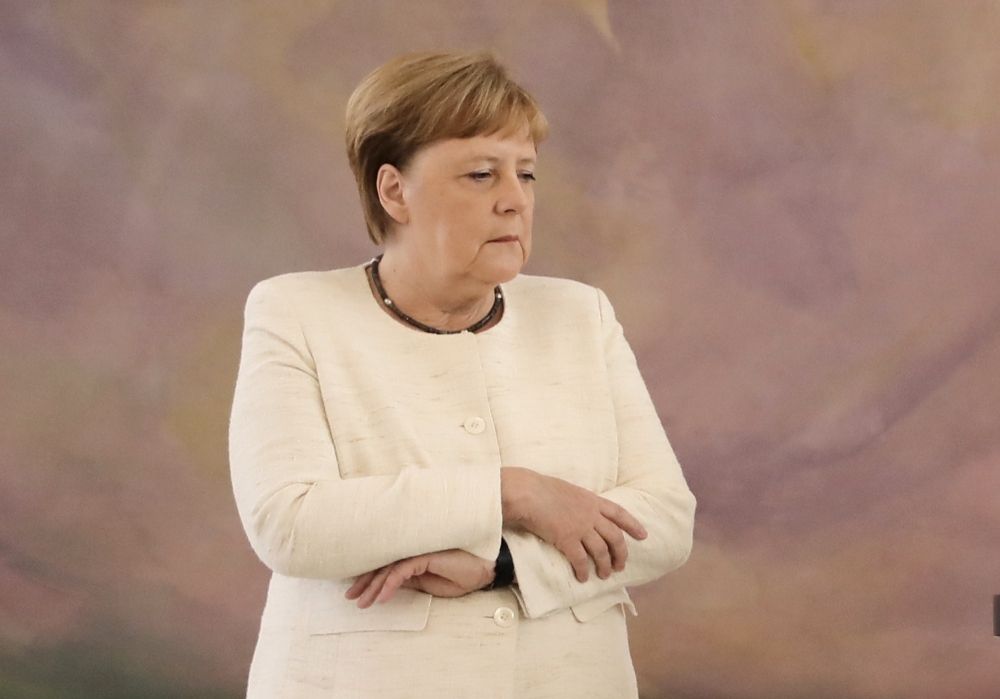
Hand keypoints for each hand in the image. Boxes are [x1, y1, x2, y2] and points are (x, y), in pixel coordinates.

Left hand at [345, 549, 494, 608]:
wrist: (484, 569)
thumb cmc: (460, 575)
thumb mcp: (430, 585)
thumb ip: (410, 582)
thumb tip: (388, 586)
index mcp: (413, 557)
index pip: (385, 566)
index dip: (369, 579)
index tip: (356, 594)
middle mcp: (412, 550)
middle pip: (381, 565)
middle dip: (364, 582)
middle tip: (350, 597)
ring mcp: (418, 551)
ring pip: (388, 568)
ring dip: (373, 586)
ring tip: (363, 602)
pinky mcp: (424, 555)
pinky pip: (401, 570)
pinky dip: (390, 584)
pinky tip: (382, 597)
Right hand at [501, 467, 646, 582]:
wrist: (528, 493)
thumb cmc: (542, 488)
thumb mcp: (569, 490)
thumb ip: (579, 502)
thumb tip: (580, 511)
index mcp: (592, 500)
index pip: (619, 513)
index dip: (633, 525)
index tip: (643, 535)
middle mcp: (591, 515)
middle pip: (615, 537)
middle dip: (621, 554)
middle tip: (620, 566)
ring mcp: (581, 528)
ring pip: (601, 551)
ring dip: (604, 566)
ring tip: (603, 575)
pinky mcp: (567, 540)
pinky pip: (580, 560)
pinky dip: (583, 571)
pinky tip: (583, 577)